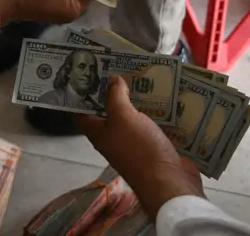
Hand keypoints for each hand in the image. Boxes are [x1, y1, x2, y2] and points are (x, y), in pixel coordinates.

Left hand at [76, 76, 203, 218]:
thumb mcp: (122, 117)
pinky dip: (156, 112)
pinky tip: (164, 97)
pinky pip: (152, 124)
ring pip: (133, 117)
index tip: (88, 74)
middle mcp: (113, 138)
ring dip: (138, 100)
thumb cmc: (138, 148)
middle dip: (114, 92)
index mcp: (99, 133)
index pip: (81, 112)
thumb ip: (115, 96)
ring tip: (145, 77)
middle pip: (109, 112)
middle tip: (122, 68)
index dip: (81, 94)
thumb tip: (111, 79)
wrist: (168, 181)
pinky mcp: (153, 145)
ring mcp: (134, 143)